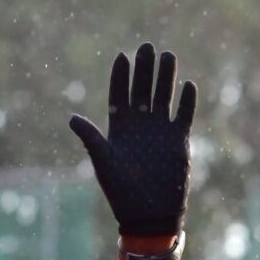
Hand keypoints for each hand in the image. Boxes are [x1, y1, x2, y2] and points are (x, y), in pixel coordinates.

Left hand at [69, 42, 195, 238]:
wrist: (148, 213)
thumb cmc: (121, 191)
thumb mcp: (103, 162)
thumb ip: (91, 138)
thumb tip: (71, 118)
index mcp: (119, 129)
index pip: (119, 96)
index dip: (120, 77)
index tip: (122, 56)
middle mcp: (140, 126)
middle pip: (142, 90)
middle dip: (144, 69)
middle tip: (146, 46)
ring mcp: (160, 131)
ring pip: (163, 97)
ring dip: (165, 78)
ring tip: (168, 55)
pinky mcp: (178, 141)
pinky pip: (183, 116)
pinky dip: (186, 102)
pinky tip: (188, 85)